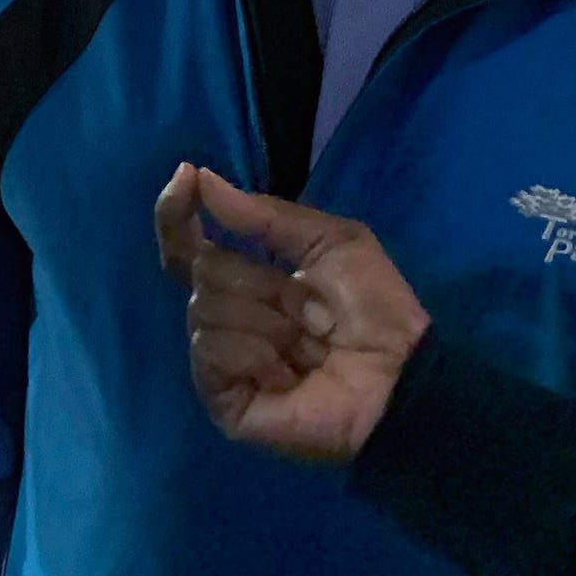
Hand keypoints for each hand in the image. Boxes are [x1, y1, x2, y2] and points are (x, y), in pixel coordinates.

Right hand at [154, 163, 430, 465]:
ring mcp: (219, 362)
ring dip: (265, 321)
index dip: (176, 212)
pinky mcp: (222, 399)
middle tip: (308, 309)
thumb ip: (264, 214)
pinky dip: (254, 353)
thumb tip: (202, 180)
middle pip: (201, 272)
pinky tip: (287, 373)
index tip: (185, 176)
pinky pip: (210, 352)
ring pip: (204, 310)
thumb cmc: (373, 307)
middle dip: (257, 282)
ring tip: (305, 346)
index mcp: (245, 278)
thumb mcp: (329, 240)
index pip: (187, 246)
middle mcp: (224, 316)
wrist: (398, 371)